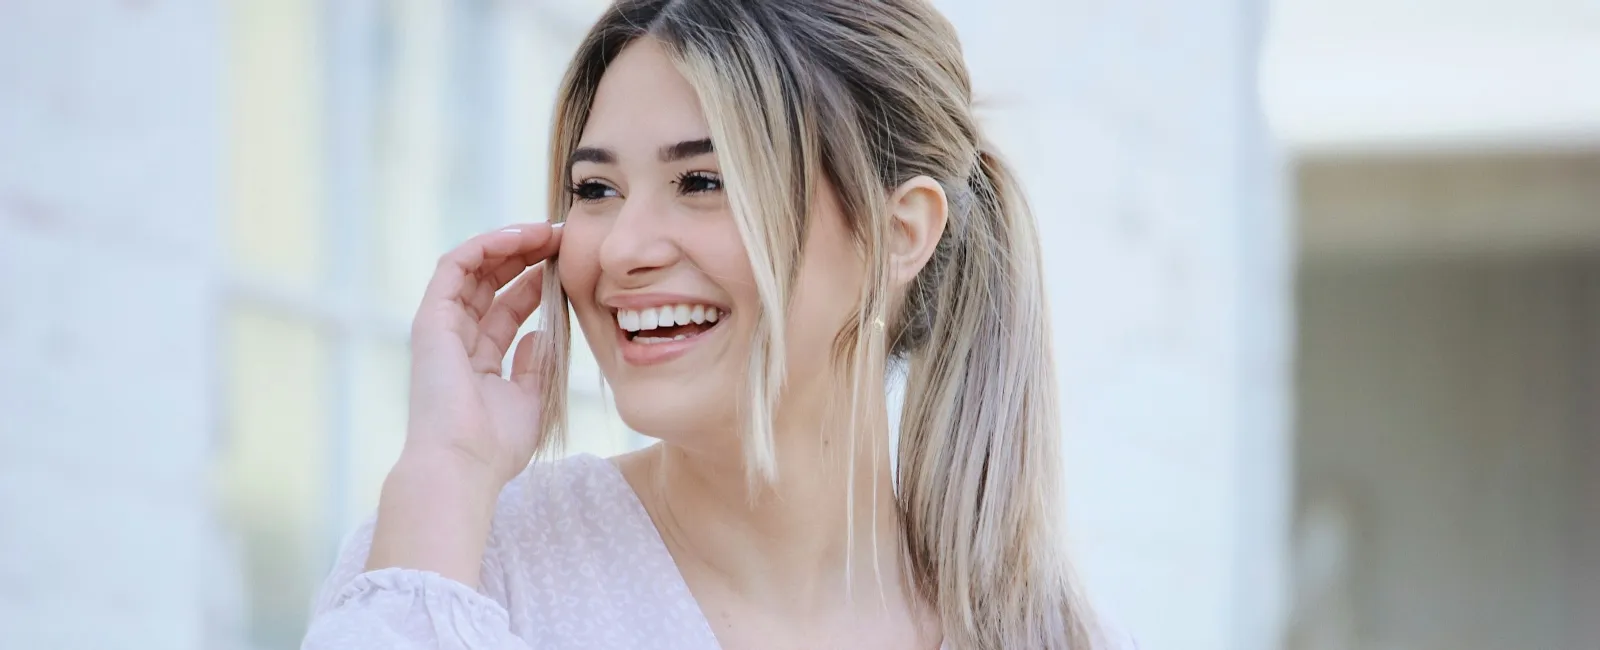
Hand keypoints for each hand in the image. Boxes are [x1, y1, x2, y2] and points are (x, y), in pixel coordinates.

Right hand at [365, 223, 560, 583]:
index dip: (536, 282)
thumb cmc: (496, 445)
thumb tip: (540, 333)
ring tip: (547, 230)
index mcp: (478, 361)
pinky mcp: (431, 319)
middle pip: (491, 283)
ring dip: (510, 244)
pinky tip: (520, 235)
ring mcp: (441, 328)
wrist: (464, 464)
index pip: (507, 308)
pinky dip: (486, 246)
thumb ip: (534, 365)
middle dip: (526, 256)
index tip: (569, 264)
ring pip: (474, 268)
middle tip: (563, 237)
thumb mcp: (529, 399)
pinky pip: (455, 266)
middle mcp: (456, 339)